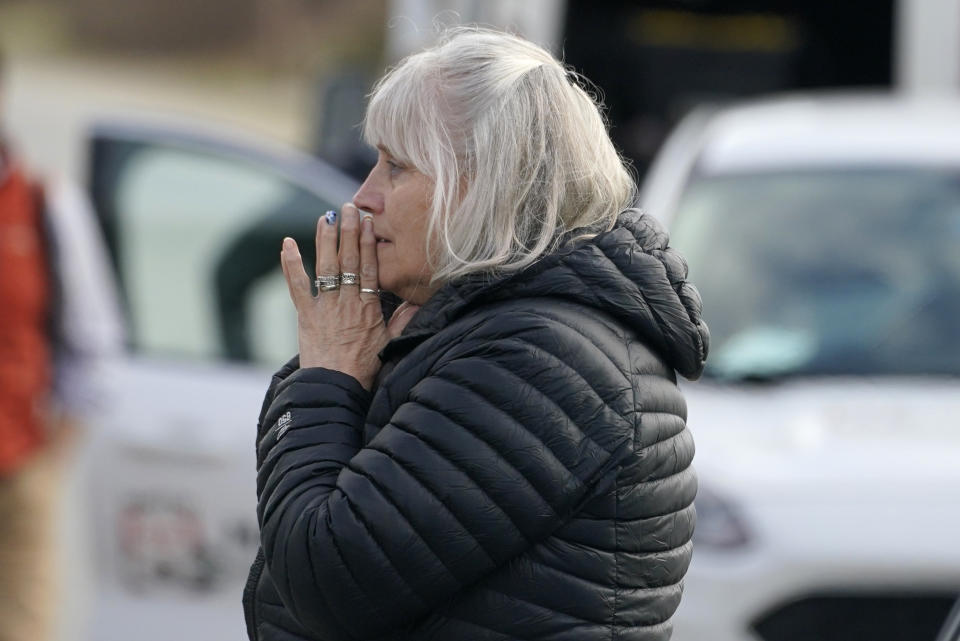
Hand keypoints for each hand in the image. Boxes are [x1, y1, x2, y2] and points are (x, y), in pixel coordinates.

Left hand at [280, 203, 417, 389]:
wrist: (336, 386)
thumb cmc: (364, 368)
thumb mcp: (390, 343)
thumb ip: (403, 320)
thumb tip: (417, 300)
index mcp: (369, 306)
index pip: (369, 267)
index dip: (368, 243)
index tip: (368, 222)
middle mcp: (347, 301)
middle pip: (348, 259)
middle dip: (348, 231)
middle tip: (347, 208)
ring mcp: (325, 306)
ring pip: (326, 265)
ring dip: (325, 239)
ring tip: (326, 217)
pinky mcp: (306, 314)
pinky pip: (297, 285)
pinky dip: (291, 264)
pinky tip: (287, 243)